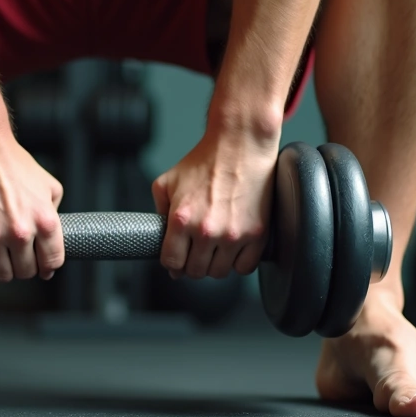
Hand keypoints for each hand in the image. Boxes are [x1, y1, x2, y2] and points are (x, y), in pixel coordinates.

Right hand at [0, 135, 63, 281]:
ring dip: (1, 268)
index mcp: (44, 220)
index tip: (41, 266)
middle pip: (26, 272)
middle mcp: (20, 231)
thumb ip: (54, 212)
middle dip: (23, 266)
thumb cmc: (11, 162)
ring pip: (2, 275)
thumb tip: (52, 238)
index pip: (52, 262)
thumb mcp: (47, 184)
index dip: (47, 266)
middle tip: (16, 255)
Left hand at [152, 127, 278, 279]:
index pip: (171, 262)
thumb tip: (160, 234)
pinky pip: (245, 267)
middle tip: (197, 251)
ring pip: (219, 272)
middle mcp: (206, 230)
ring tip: (215, 248)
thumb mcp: (168, 180)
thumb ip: (159, 208)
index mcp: (181, 219)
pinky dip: (239, 262)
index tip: (177, 259)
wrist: (241, 144)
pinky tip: (234, 248)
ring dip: (215, 264)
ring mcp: (233, 235)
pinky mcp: (256, 234)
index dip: (172, 263)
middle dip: (192, 264)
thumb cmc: (207, 159)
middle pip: (195, 271)